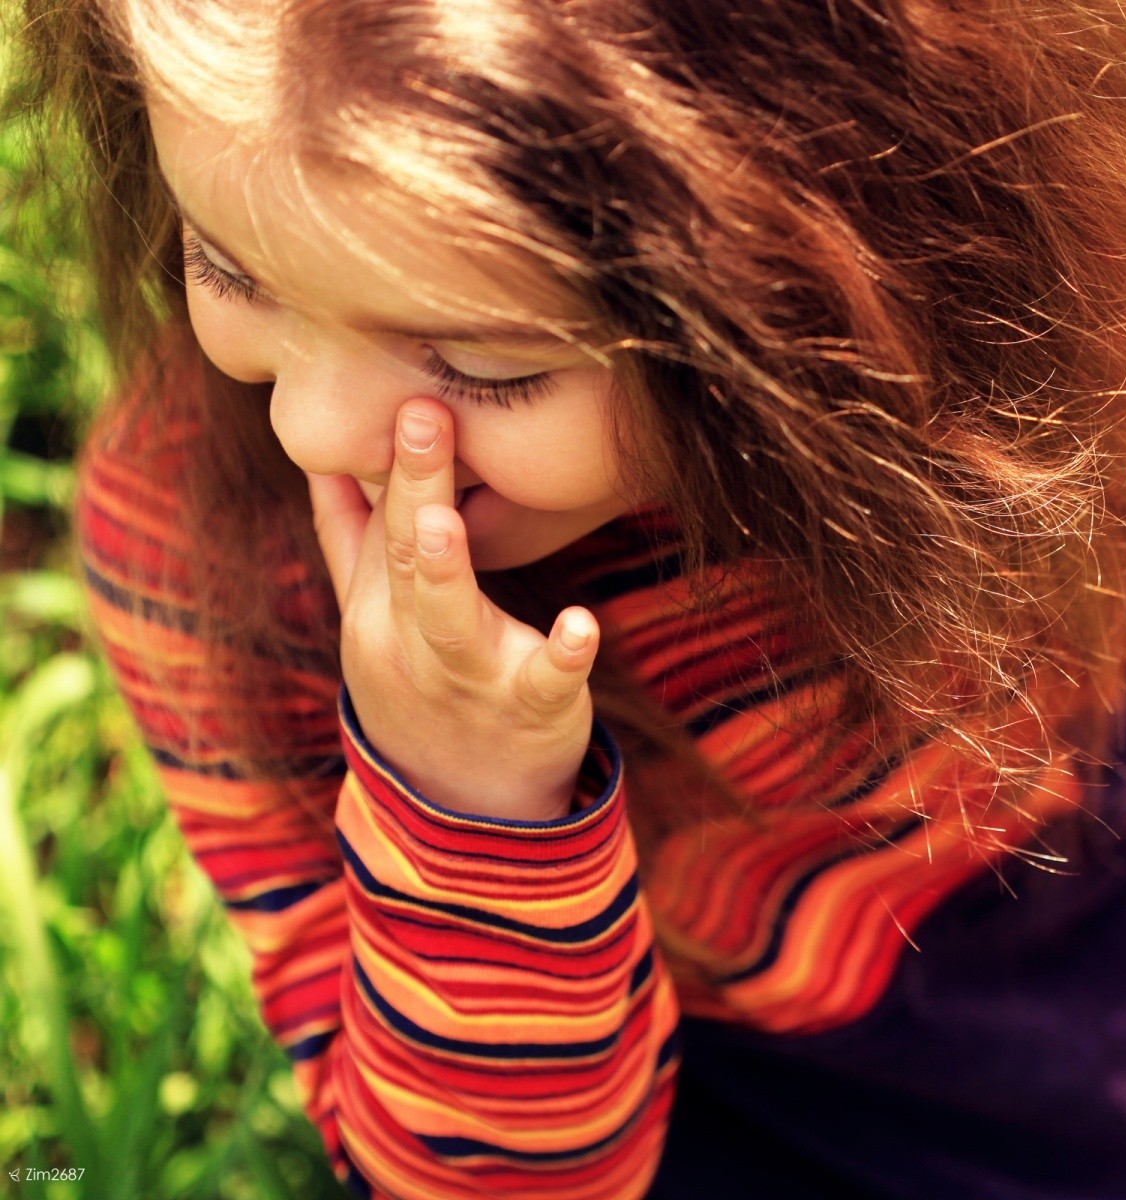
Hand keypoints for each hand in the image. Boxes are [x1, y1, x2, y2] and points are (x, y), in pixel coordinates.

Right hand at [307, 398, 600, 821]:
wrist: (461, 806)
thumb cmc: (422, 684)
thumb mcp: (372, 616)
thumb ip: (349, 537)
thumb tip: (320, 457)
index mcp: (376, 607)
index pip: (379, 521)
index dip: (390, 458)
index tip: (403, 385)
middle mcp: (411, 638)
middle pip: (407, 553)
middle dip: (413, 483)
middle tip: (422, 411)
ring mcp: (469, 676)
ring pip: (450, 617)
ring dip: (445, 567)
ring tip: (442, 518)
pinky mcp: (530, 708)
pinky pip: (545, 680)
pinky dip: (563, 653)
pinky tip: (583, 623)